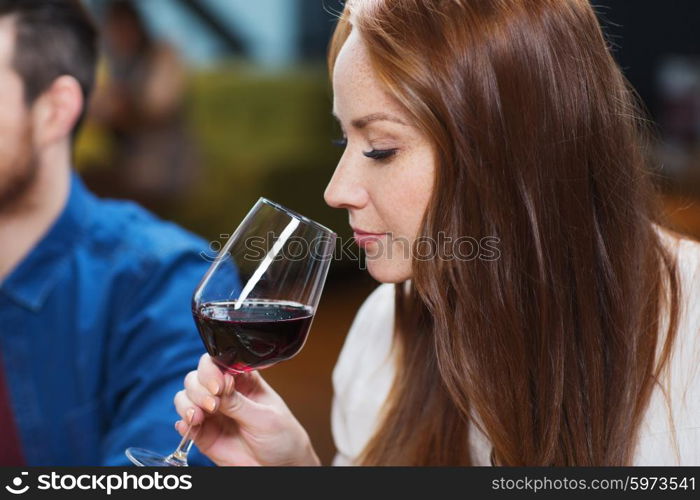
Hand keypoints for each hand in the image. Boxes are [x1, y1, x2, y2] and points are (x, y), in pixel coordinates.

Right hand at [174, 354, 319, 465]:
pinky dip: (183, 422)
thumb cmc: (282, 437)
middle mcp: (225, 392)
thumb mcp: (265, 418)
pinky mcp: (203, 434)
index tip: (218, 386)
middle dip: (199, 388)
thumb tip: (218, 387)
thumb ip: (239, 403)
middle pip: (197, 377)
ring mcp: (212, 412)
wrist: (281, 468)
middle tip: (213, 404)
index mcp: (244, 380)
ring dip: (188, 404)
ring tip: (199, 417)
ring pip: (186, 397)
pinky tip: (191, 425)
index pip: (219, 363)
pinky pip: (184, 423)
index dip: (212, 370)